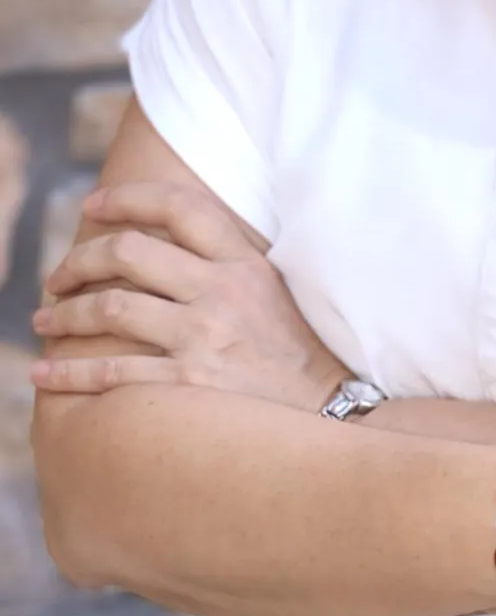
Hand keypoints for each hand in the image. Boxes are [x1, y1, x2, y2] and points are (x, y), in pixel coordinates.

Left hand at [31, 182, 345, 414]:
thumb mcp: (277, 291)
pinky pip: (112, 373)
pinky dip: (69, 372)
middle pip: (129, 252)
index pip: (179, 207)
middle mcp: (221, 293)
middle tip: (57, 276)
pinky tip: (45, 375)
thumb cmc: (298, 355)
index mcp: (244, 263)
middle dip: (80, 259)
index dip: (127, 198)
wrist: (330, 418)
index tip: (93, 204)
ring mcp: (203, 339)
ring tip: (45, 321)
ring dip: (65, 314)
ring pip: (111, 308)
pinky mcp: (187, 386)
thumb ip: (230, 261)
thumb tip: (171, 239)